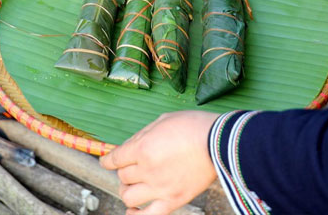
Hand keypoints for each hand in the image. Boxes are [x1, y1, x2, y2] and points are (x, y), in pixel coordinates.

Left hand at [99, 110, 218, 214]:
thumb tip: (129, 147)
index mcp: (141, 149)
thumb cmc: (192, 126)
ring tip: (135, 186)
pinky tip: (133, 211)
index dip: (107, 160)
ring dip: (128, 190)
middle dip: (124, 171)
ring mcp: (160, 188)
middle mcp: (147, 170)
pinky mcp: (174, 200)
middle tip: (132, 167)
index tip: (106, 161)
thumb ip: (141, 136)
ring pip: (128, 197)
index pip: (114, 159)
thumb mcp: (161, 122)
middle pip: (122, 177)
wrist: (220, 143)